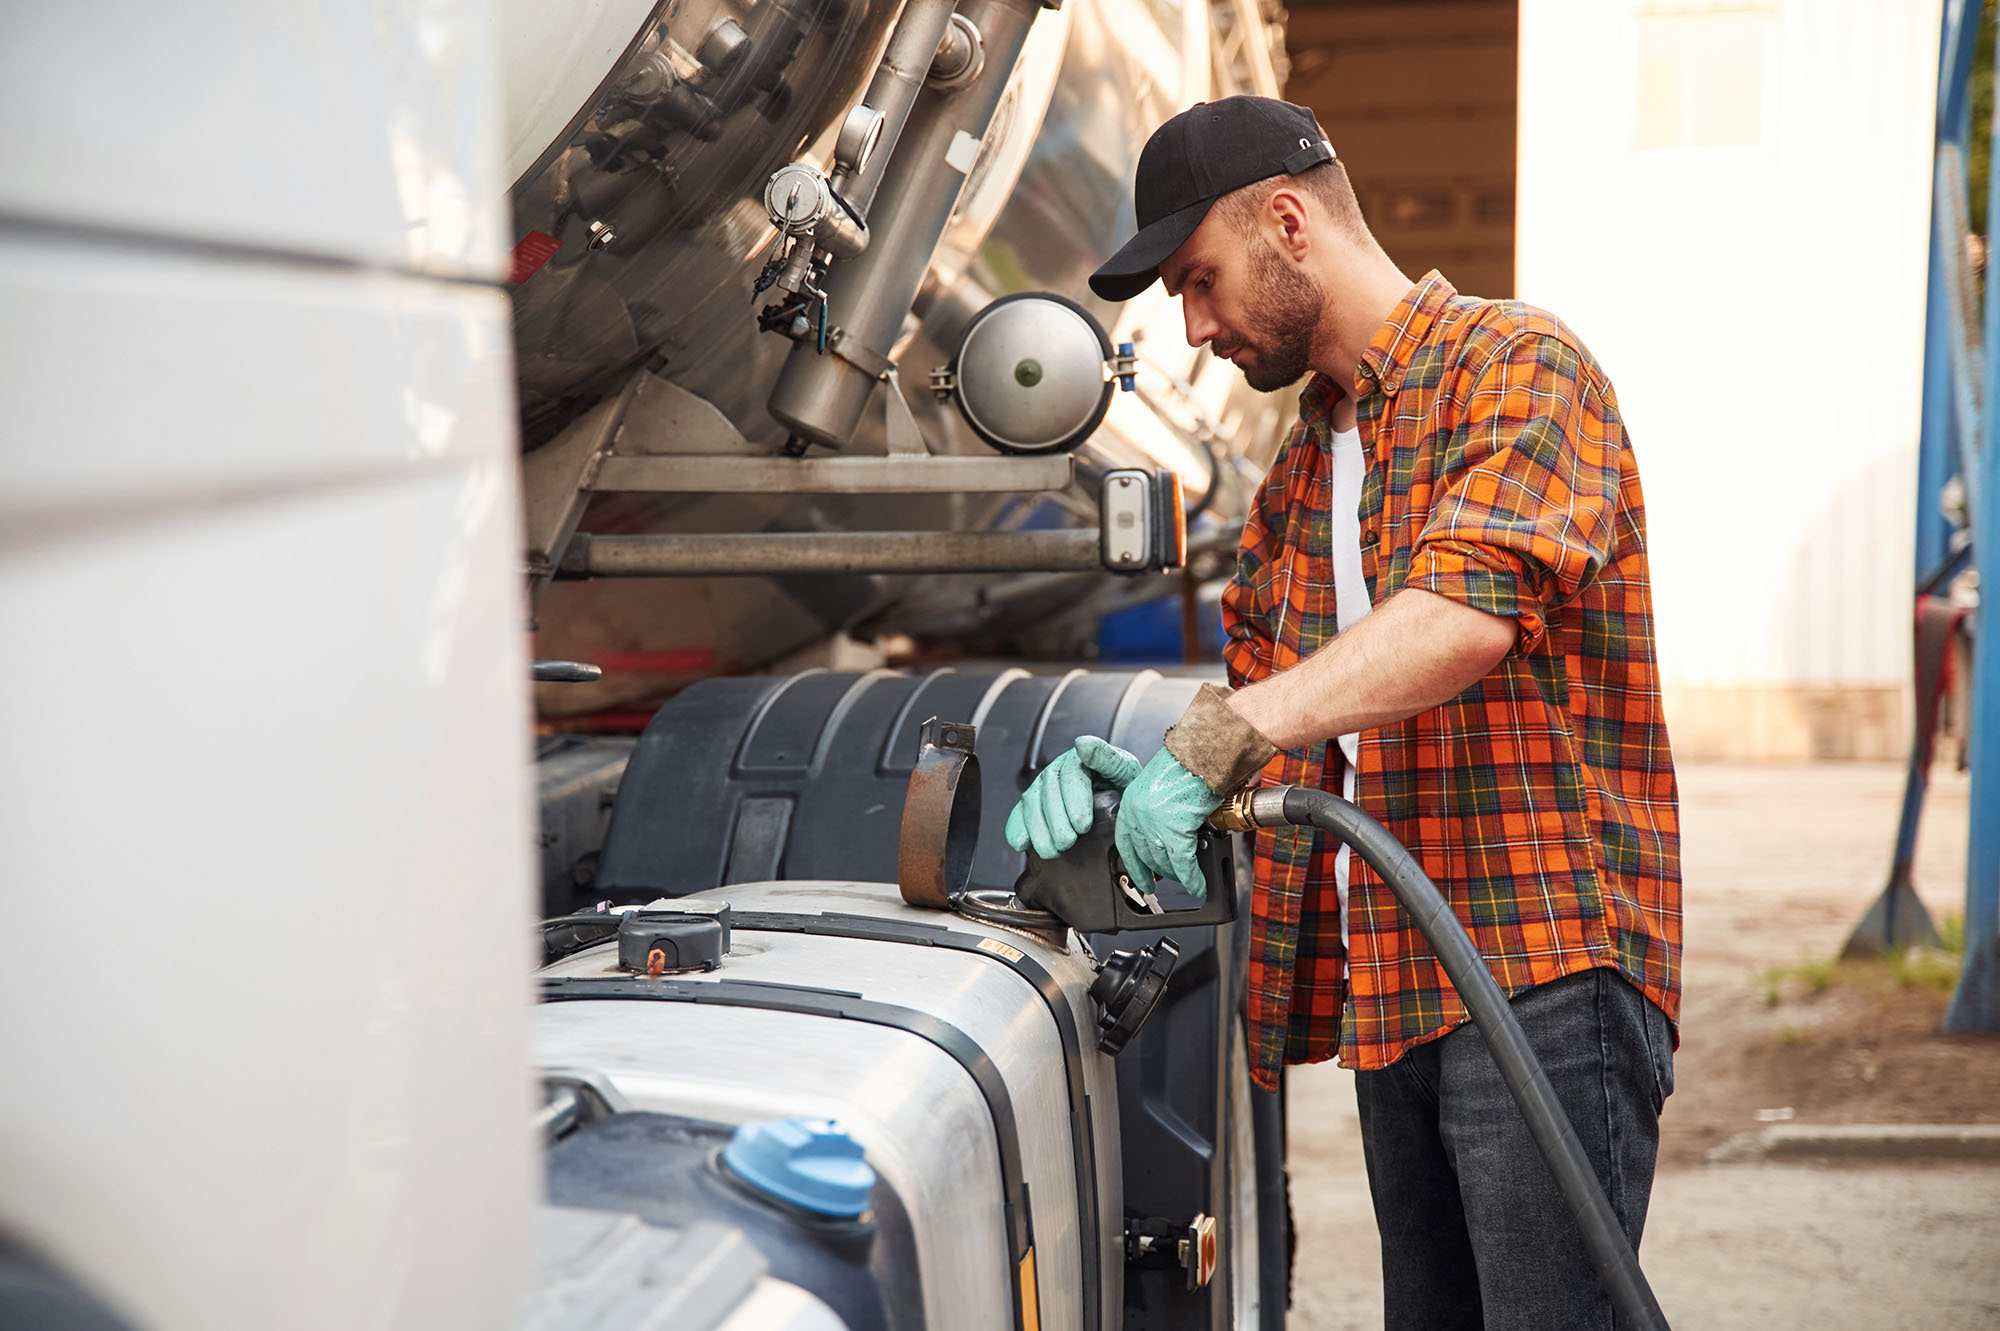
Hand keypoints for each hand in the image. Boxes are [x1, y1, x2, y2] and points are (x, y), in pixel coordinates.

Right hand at [1004, 736, 1142, 859]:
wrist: (1119, 802)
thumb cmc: (1124, 788)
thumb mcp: (1126, 772)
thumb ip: (1108, 759)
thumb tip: (1083, 744)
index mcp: (1081, 759)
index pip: (1071, 774)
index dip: (1074, 800)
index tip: (1083, 825)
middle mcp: (1059, 770)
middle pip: (1049, 791)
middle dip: (1056, 820)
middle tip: (1068, 842)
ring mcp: (1045, 787)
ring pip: (1032, 802)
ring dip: (1038, 829)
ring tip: (1051, 850)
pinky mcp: (1036, 804)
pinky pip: (1020, 813)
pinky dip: (1017, 828)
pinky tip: (1021, 843)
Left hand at [1113, 747, 1222, 899]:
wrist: (1203, 753)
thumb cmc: (1188, 765)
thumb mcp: (1161, 788)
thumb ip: (1158, 812)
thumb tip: (1167, 837)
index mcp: (1131, 801)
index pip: (1125, 843)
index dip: (1135, 865)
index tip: (1141, 880)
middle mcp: (1137, 813)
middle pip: (1146, 855)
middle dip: (1160, 871)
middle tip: (1170, 879)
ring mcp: (1154, 823)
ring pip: (1163, 861)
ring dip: (1177, 875)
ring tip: (1188, 880)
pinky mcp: (1175, 829)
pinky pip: (1183, 864)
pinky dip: (1192, 879)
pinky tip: (1198, 886)